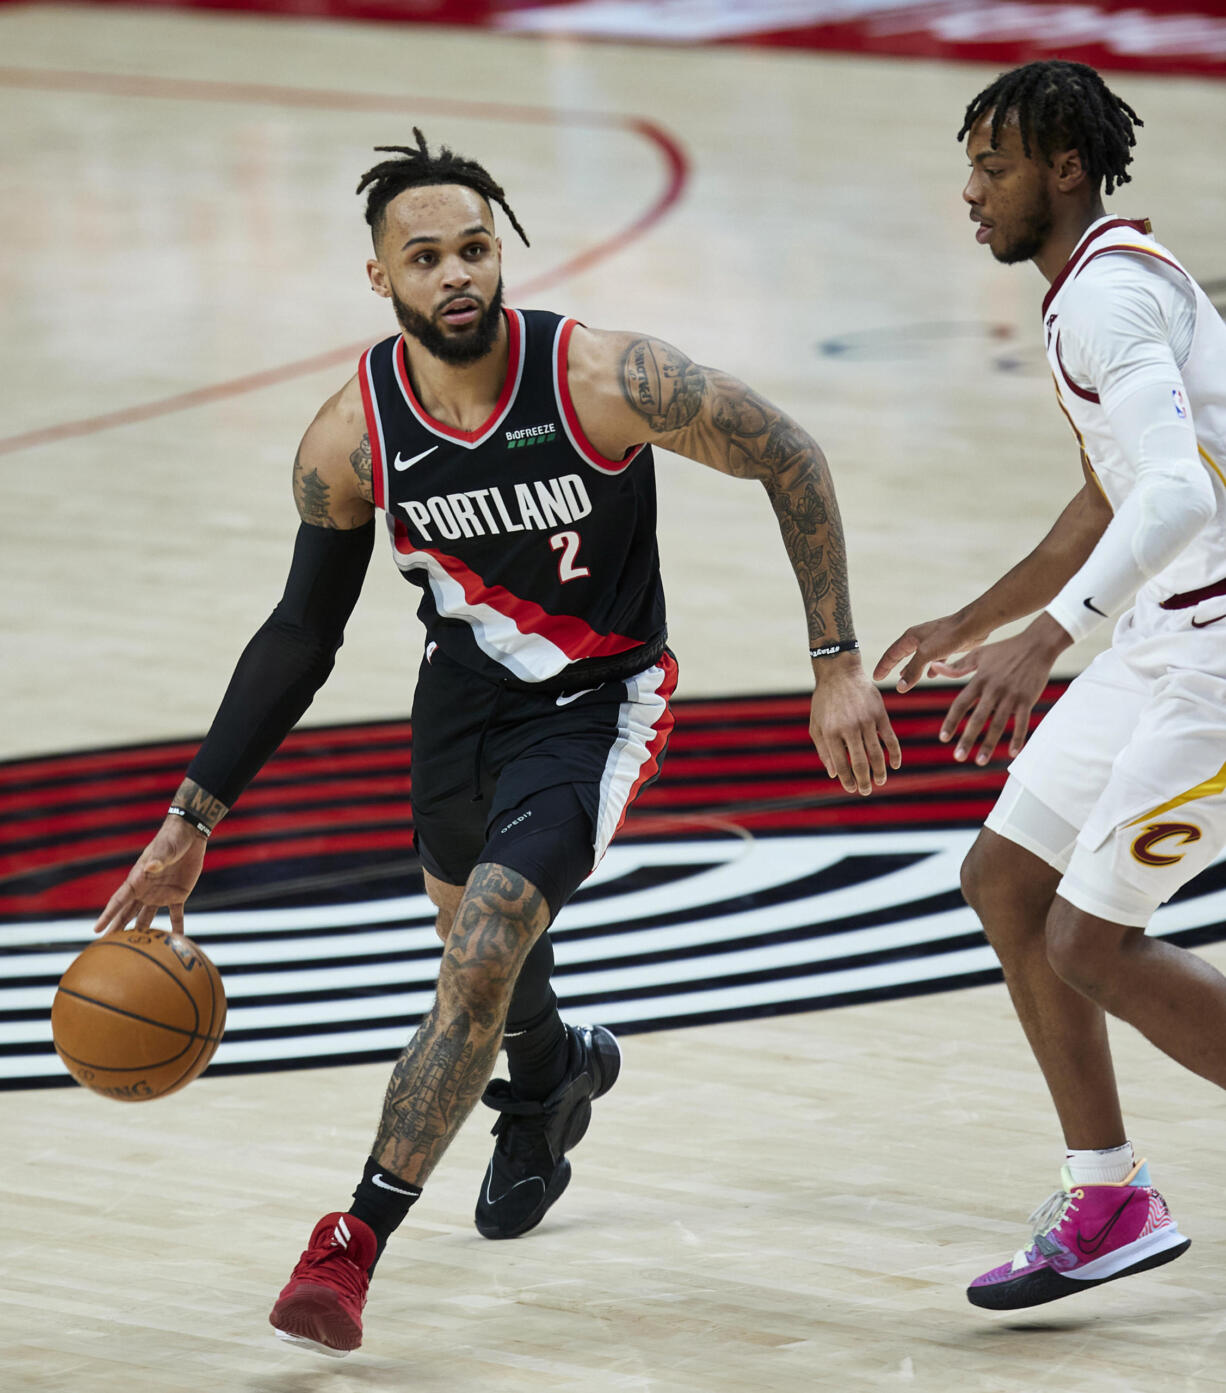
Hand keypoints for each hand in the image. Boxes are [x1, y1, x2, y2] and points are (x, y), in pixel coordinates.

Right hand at [93, 816, 208, 936]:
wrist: (189, 835)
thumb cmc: (172, 839)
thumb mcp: (165, 849)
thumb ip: (158, 859)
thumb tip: (151, 867)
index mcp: (138, 880)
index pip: (119, 901)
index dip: (108, 915)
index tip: (97, 930)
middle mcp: (146, 890)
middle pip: (128, 913)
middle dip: (118, 928)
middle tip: (109, 945)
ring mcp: (161, 894)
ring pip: (147, 917)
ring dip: (142, 931)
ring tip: (134, 948)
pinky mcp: (178, 894)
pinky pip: (176, 915)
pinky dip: (176, 927)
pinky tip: (175, 941)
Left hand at [810, 655, 901, 795]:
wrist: (840, 673)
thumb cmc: (824, 702)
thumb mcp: (816, 726)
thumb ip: (823, 750)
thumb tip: (833, 774)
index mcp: (830, 732)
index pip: (841, 764)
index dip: (847, 779)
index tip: (851, 788)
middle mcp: (849, 728)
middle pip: (860, 762)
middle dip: (863, 780)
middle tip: (865, 791)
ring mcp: (866, 721)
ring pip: (876, 753)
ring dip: (879, 771)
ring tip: (879, 782)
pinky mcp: (880, 714)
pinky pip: (890, 739)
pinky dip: (895, 753)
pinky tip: (895, 765)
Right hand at [874, 609, 991, 691]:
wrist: (973, 625)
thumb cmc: (948, 636)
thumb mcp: (926, 655)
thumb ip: (913, 671)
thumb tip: (900, 688)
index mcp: (910, 637)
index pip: (891, 654)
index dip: (883, 666)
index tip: (876, 677)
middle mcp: (919, 638)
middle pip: (901, 654)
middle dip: (893, 666)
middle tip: (883, 676)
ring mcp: (933, 642)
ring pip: (917, 658)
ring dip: (910, 668)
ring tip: (904, 678)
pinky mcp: (946, 646)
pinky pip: (933, 659)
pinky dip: (929, 668)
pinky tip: (931, 675)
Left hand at [930, 614, 1069, 764]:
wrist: (1037, 645)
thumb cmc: (1005, 650)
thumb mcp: (979, 654)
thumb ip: (957, 666)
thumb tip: (934, 669)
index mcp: (980, 680)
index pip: (961, 704)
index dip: (951, 721)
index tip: (943, 738)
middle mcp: (994, 689)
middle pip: (978, 718)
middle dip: (968, 738)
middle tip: (958, 757)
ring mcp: (1012, 695)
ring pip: (999, 723)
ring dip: (989, 744)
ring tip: (980, 761)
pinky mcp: (1028, 699)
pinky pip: (1022, 722)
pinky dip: (1018, 738)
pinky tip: (1013, 754)